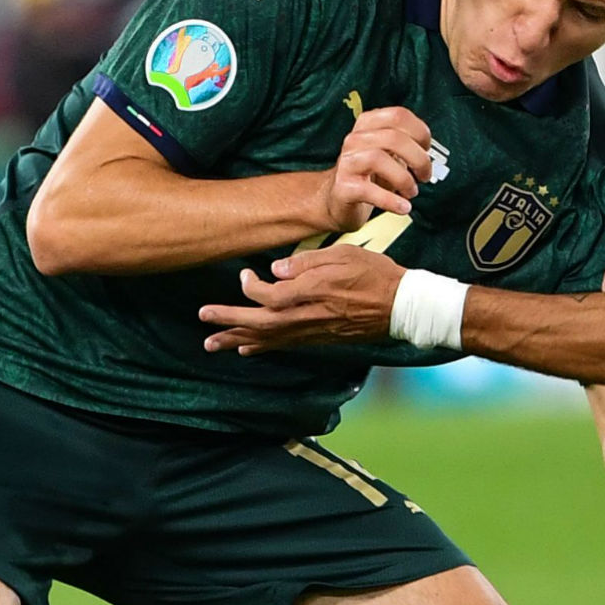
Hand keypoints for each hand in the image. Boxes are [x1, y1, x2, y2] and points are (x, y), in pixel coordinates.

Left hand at [199, 247, 405, 354]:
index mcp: (313, 292)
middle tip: (203, 317)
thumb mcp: (343, 254)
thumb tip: (275, 269)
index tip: (246, 274)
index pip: (269, 295)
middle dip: (229, 320)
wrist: (400, 305)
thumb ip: (308, 262)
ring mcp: (313, 330)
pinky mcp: (319, 338)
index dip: (250, 287)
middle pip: (260, 321)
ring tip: (211, 343)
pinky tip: (246, 349)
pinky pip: (284, 345)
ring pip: (268, 338)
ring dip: (238, 339)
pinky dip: (261, 347)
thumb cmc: (375, 274)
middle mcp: (308, 315)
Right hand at [317, 107, 434, 231]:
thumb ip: (407, 146)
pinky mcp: (343, 187)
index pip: (398, 116)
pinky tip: (403, 207)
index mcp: (368, 125)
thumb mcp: (389, 154)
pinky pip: (369, 191)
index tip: (427, 149)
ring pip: (379, 159)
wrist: (339, 200)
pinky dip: (391, 200)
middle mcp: (355, 139)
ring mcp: (347, 162)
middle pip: (393, 138)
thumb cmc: (369, 175)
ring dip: (404, 179)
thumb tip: (429, 152)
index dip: (420, 132)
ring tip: (411, 191)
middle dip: (418, 159)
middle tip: (425, 175)